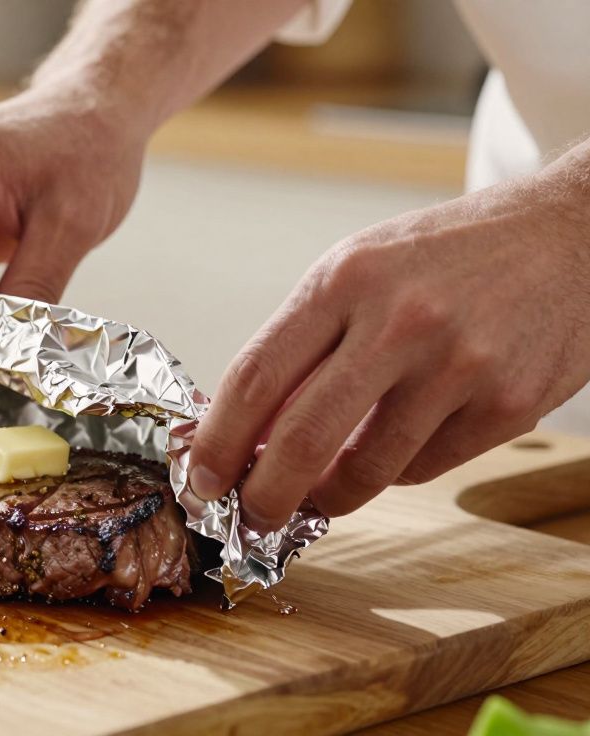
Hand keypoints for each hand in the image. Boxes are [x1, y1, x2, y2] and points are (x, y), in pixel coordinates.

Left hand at [189, 149, 589, 531]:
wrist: (567, 236)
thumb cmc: (446, 255)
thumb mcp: (359, 271)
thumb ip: (304, 346)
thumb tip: (248, 433)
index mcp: (345, 279)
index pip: (256, 374)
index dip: (218, 439)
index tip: (201, 478)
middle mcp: (400, 321)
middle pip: (303, 437)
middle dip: (263, 494)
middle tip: (249, 516)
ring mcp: (459, 366)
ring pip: (367, 468)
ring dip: (328, 497)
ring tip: (314, 497)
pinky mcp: (508, 405)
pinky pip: (425, 467)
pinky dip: (395, 472)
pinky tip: (391, 451)